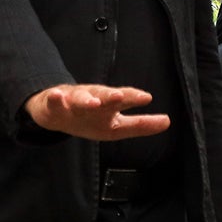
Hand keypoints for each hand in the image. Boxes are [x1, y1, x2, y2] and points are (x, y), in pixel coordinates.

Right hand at [25, 84, 171, 141]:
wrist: (55, 112)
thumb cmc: (89, 117)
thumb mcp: (117, 125)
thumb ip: (140, 124)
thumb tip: (167, 122)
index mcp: (109, 105)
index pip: (124, 100)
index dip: (134, 98)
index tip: (146, 98)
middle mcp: (93, 99)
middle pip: (103, 96)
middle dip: (111, 95)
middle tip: (119, 96)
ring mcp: (73, 101)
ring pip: (80, 99)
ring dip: (87, 100)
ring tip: (93, 102)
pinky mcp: (54, 105)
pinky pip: (54, 102)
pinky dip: (55, 99)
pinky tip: (56, 96)